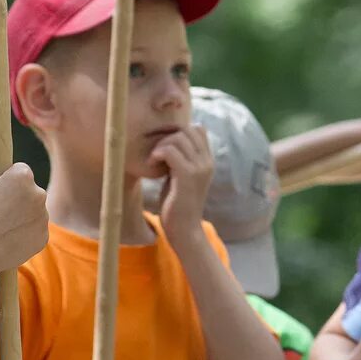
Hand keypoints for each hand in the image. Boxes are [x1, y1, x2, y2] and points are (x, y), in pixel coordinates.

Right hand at [0, 162, 48, 275]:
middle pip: (30, 190)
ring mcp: (43, 218)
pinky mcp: (43, 237)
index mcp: (22, 177)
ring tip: (0, 227)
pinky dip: (25, 233)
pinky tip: (7, 239)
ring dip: (22, 215)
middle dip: (17, 196)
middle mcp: (39, 194)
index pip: (20, 169)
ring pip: (34, 211)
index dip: (7, 177)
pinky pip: (34, 230)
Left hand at [146, 125, 212, 240]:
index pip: (198, 129)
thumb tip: (170, 140)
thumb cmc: (178, 203)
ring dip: (161, 145)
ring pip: (178, 138)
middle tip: (157, 153)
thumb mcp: (182, 176)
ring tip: (154, 160)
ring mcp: (199, 168)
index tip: (166, 146)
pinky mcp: (187, 176)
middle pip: (187, 130)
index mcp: (208, 161)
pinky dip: (158, 153)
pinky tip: (152, 164)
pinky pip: (171, 151)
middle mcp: (207, 162)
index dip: (179, 132)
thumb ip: (181, 159)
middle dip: (168, 137)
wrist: (184, 230)